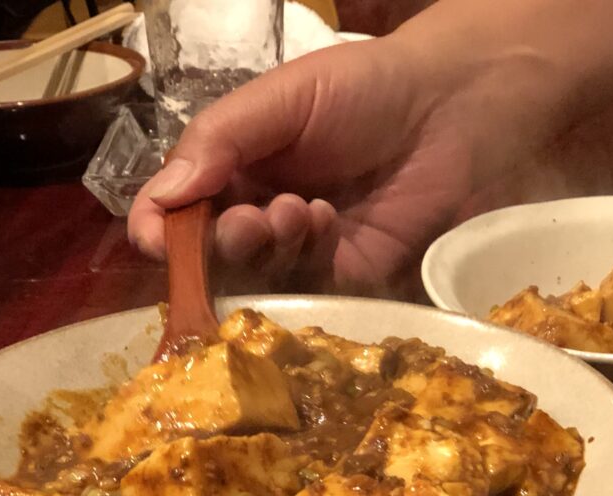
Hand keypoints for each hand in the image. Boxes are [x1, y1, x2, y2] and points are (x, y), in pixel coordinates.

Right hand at [127, 35, 547, 285]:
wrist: (455, 105)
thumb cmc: (365, 89)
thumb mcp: (282, 98)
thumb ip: (218, 140)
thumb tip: (160, 197)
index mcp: (233, 170)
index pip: (176, 212)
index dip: (159, 230)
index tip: (157, 239)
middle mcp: (259, 214)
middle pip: (212, 256)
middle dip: (220, 244)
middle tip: (249, 220)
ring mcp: (303, 250)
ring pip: (257, 277)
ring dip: (267, 249)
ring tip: (300, 208)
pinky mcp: (350, 276)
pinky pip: (309, 289)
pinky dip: (308, 260)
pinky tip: (327, 220)